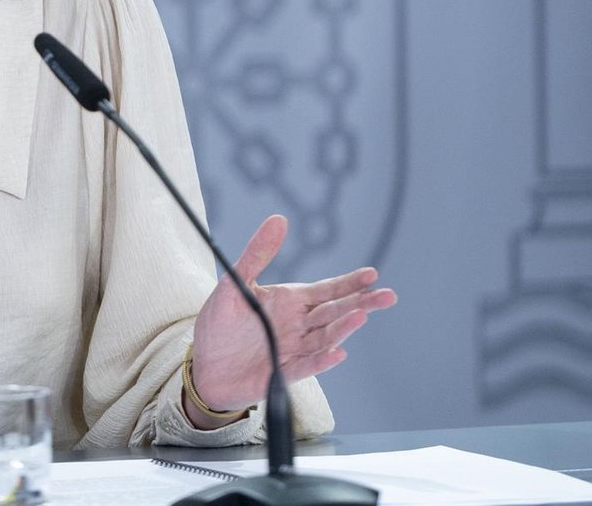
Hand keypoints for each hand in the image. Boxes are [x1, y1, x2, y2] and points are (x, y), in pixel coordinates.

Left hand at [186, 215, 395, 425]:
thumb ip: (258, 253)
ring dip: (343, 328)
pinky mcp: (281, 372)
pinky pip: (305, 367)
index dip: (349, 283)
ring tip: (361, 315)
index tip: (372, 274)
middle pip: (334, 313)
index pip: (327, 291)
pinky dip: (321, 361)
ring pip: (324, 338)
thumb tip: (278, 219)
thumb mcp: (236, 283)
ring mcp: (293, 350)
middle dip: (361, 303)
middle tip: (387, 296)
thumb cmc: (220, 323)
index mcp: (290, 303)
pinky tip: (337, 352)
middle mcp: (298, 326)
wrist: (203, 365)